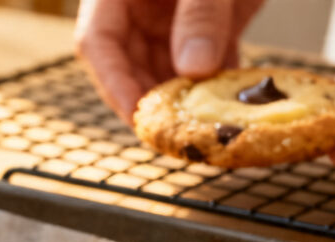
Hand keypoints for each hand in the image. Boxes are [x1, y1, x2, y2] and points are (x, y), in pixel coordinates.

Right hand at [75, 0, 262, 121]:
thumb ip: (200, 12)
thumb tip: (194, 70)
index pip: (97, 43)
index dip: (113, 84)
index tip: (139, 117)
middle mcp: (138, 7)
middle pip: (131, 66)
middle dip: (153, 101)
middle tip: (178, 136)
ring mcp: (171, 18)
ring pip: (168, 72)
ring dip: (187, 102)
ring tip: (208, 128)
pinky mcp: (208, 25)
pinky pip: (208, 64)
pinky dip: (220, 87)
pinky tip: (237, 108)